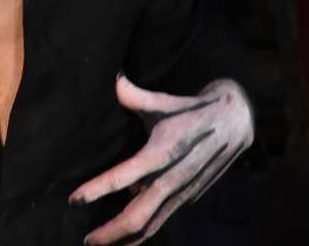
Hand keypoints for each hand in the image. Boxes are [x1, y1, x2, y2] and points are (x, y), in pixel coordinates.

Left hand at [69, 75, 253, 244]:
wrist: (234, 122)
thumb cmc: (189, 109)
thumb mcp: (164, 100)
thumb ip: (135, 95)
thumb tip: (114, 79)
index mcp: (162, 151)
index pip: (123, 176)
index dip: (97, 190)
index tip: (74, 199)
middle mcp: (173, 177)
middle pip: (138, 215)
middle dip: (111, 232)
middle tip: (86, 240)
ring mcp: (183, 191)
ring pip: (153, 224)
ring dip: (126, 238)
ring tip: (101, 243)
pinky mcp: (189, 197)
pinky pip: (163, 219)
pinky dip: (143, 231)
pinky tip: (124, 233)